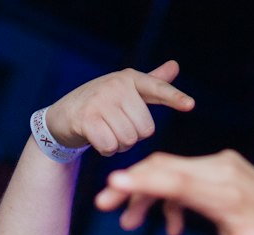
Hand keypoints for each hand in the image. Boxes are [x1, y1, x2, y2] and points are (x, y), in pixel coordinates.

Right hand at [44, 60, 193, 156]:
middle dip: (133, 137)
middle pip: (144, 128)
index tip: (190, 105)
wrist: (63, 115)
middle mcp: (117, 85)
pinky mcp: (87, 119)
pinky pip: (110, 146)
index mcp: (130, 78)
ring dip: (119, 146)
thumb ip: (150, 83)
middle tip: (118, 129)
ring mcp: (101, 101)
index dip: (174, 98)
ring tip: (108, 134)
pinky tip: (98, 141)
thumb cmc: (100, 104)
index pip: (157, 89)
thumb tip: (174, 66)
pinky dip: (106, 150)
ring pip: (128, 139)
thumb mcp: (125, 90)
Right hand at [95, 149, 253, 234]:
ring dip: (144, 195)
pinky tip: (169, 227)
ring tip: (128, 224)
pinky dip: (164, 198)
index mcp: (227, 192)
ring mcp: (220, 168)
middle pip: (166, 168)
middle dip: (131, 185)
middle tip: (102, 205)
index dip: (143, 182)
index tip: (112, 182)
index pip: (177, 180)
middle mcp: (222, 171)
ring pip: (169, 171)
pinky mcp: (218, 173)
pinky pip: (180, 179)